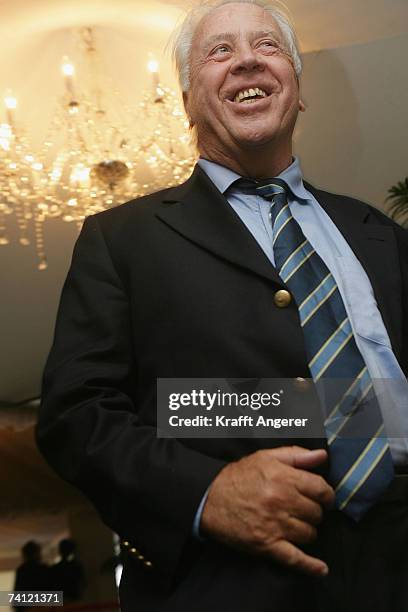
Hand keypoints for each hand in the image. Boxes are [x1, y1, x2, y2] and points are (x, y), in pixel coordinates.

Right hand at [200, 446, 333, 575]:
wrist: (210, 498)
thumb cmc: (238, 476)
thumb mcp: (266, 457)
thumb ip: (296, 455)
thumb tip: (322, 456)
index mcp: (283, 478)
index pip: (320, 489)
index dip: (326, 494)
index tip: (324, 497)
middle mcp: (282, 501)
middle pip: (316, 513)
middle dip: (314, 511)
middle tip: (304, 510)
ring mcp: (275, 525)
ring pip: (310, 534)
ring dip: (307, 530)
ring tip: (296, 524)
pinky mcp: (266, 545)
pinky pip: (295, 559)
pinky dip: (311, 566)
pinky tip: (321, 569)